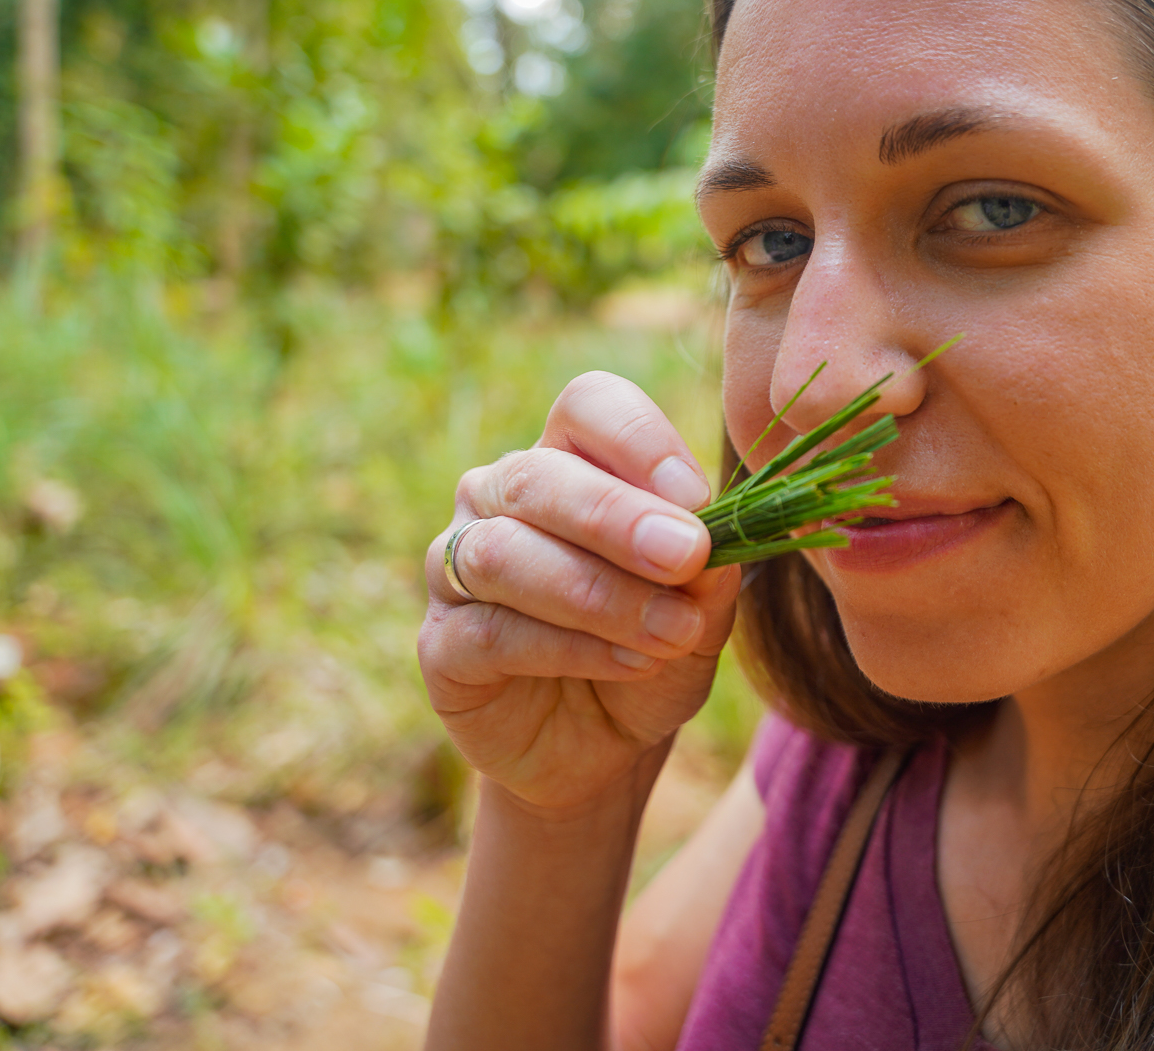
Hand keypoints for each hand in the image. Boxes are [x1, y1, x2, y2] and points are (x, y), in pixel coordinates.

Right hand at [419, 372, 739, 813]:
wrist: (607, 746)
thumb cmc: (652, 648)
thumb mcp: (701, 609)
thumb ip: (707, 570)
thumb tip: (713, 539)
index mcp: (568, 458)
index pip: (586, 407)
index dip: (638, 441)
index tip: (699, 499)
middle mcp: (498, 496)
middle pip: (538, 476)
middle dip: (617, 517)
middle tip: (687, 555)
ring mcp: (455, 567)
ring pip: (506, 555)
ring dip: (600, 593)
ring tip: (673, 631)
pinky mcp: (441, 645)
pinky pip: (493, 632)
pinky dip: (572, 648)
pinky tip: (633, 664)